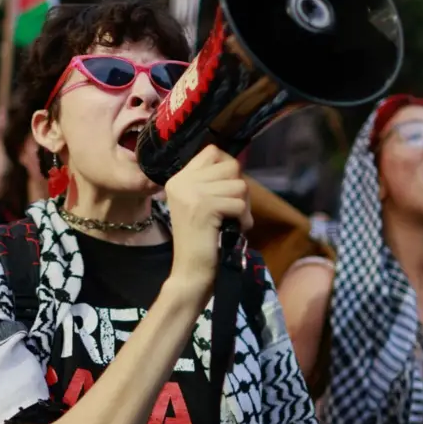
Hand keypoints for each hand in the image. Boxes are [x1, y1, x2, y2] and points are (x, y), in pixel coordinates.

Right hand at [163, 145, 249, 296]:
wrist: (190, 272)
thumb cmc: (201, 240)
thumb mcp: (200, 203)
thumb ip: (212, 183)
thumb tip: (236, 165)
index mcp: (178, 178)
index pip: (212, 151)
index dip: (229, 168)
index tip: (228, 192)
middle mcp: (181, 181)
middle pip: (230, 166)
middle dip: (240, 189)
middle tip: (234, 211)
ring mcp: (191, 193)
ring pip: (239, 184)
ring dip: (244, 206)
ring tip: (234, 222)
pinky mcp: (204, 207)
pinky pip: (239, 203)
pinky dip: (244, 219)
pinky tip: (236, 230)